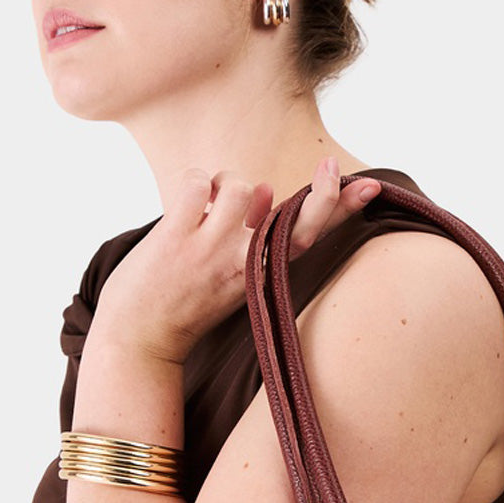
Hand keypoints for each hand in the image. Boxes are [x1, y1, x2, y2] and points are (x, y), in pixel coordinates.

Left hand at [89, 156, 381, 365]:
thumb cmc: (183, 304)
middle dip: (322, 191)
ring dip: (224, 185)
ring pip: (241, 185)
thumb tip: (266, 190)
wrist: (139, 337)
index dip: (338, 210)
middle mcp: (243, 265)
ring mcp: (212, 250)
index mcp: (258, 277)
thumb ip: (251, 234)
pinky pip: (200, 180)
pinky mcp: (179, 235)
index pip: (309, 239)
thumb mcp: (229, 278)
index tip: (364, 185)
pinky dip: (193, 184)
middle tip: (331, 164)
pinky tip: (184, 209)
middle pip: (296, 220)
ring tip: (205, 210)